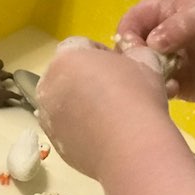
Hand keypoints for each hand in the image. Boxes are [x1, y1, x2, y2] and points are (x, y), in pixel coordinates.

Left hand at [36, 37, 171, 178]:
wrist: (133, 148)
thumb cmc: (138, 96)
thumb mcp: (146, 60)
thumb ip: (134, 52)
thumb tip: (132, 58)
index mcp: (66, 57)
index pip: (80, 46)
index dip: (102, 54)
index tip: (120, 69)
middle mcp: (49, 86)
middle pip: (66, 75)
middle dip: (86, 80)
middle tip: (115, 93)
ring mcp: (48, 117)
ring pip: (63, 104)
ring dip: (80, 106)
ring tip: (109, 118)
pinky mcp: (55, 143)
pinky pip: (66, 129)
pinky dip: (79, 130)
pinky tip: (103, 137)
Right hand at [116, 0, 194, 102]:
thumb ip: (182, 27)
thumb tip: (153, 42)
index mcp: (163, 11)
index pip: (131, 21)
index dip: (128, 34)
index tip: (136, 49)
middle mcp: (159, 35)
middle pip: (129, 47)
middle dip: (133, 59)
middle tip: (148, 68)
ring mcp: (165, 62)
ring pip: (139, 70)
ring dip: (145, 77)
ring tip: (164, 81)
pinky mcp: (173, 84)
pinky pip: (155, 89)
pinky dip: (158, 91)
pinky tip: (174, 91)